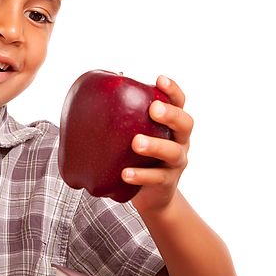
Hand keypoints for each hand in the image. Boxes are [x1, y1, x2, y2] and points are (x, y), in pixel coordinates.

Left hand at [124, 75, 193, 214]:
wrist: (149, 196)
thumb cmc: (136, 156)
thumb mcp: (131, 135)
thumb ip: (120, 117)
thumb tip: (90, 93)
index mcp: (171, 124)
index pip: (178, 102)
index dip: (172, 90)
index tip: (159, 79)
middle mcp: (180, 141)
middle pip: (185, 123)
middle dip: (171, 114)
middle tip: (153, 109)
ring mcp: (176, 163)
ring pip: (172, 152)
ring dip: (155, 145)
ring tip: (136, 143)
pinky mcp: (167, 183)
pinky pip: (157, 178)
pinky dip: (141, 175)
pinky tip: (124, 173)